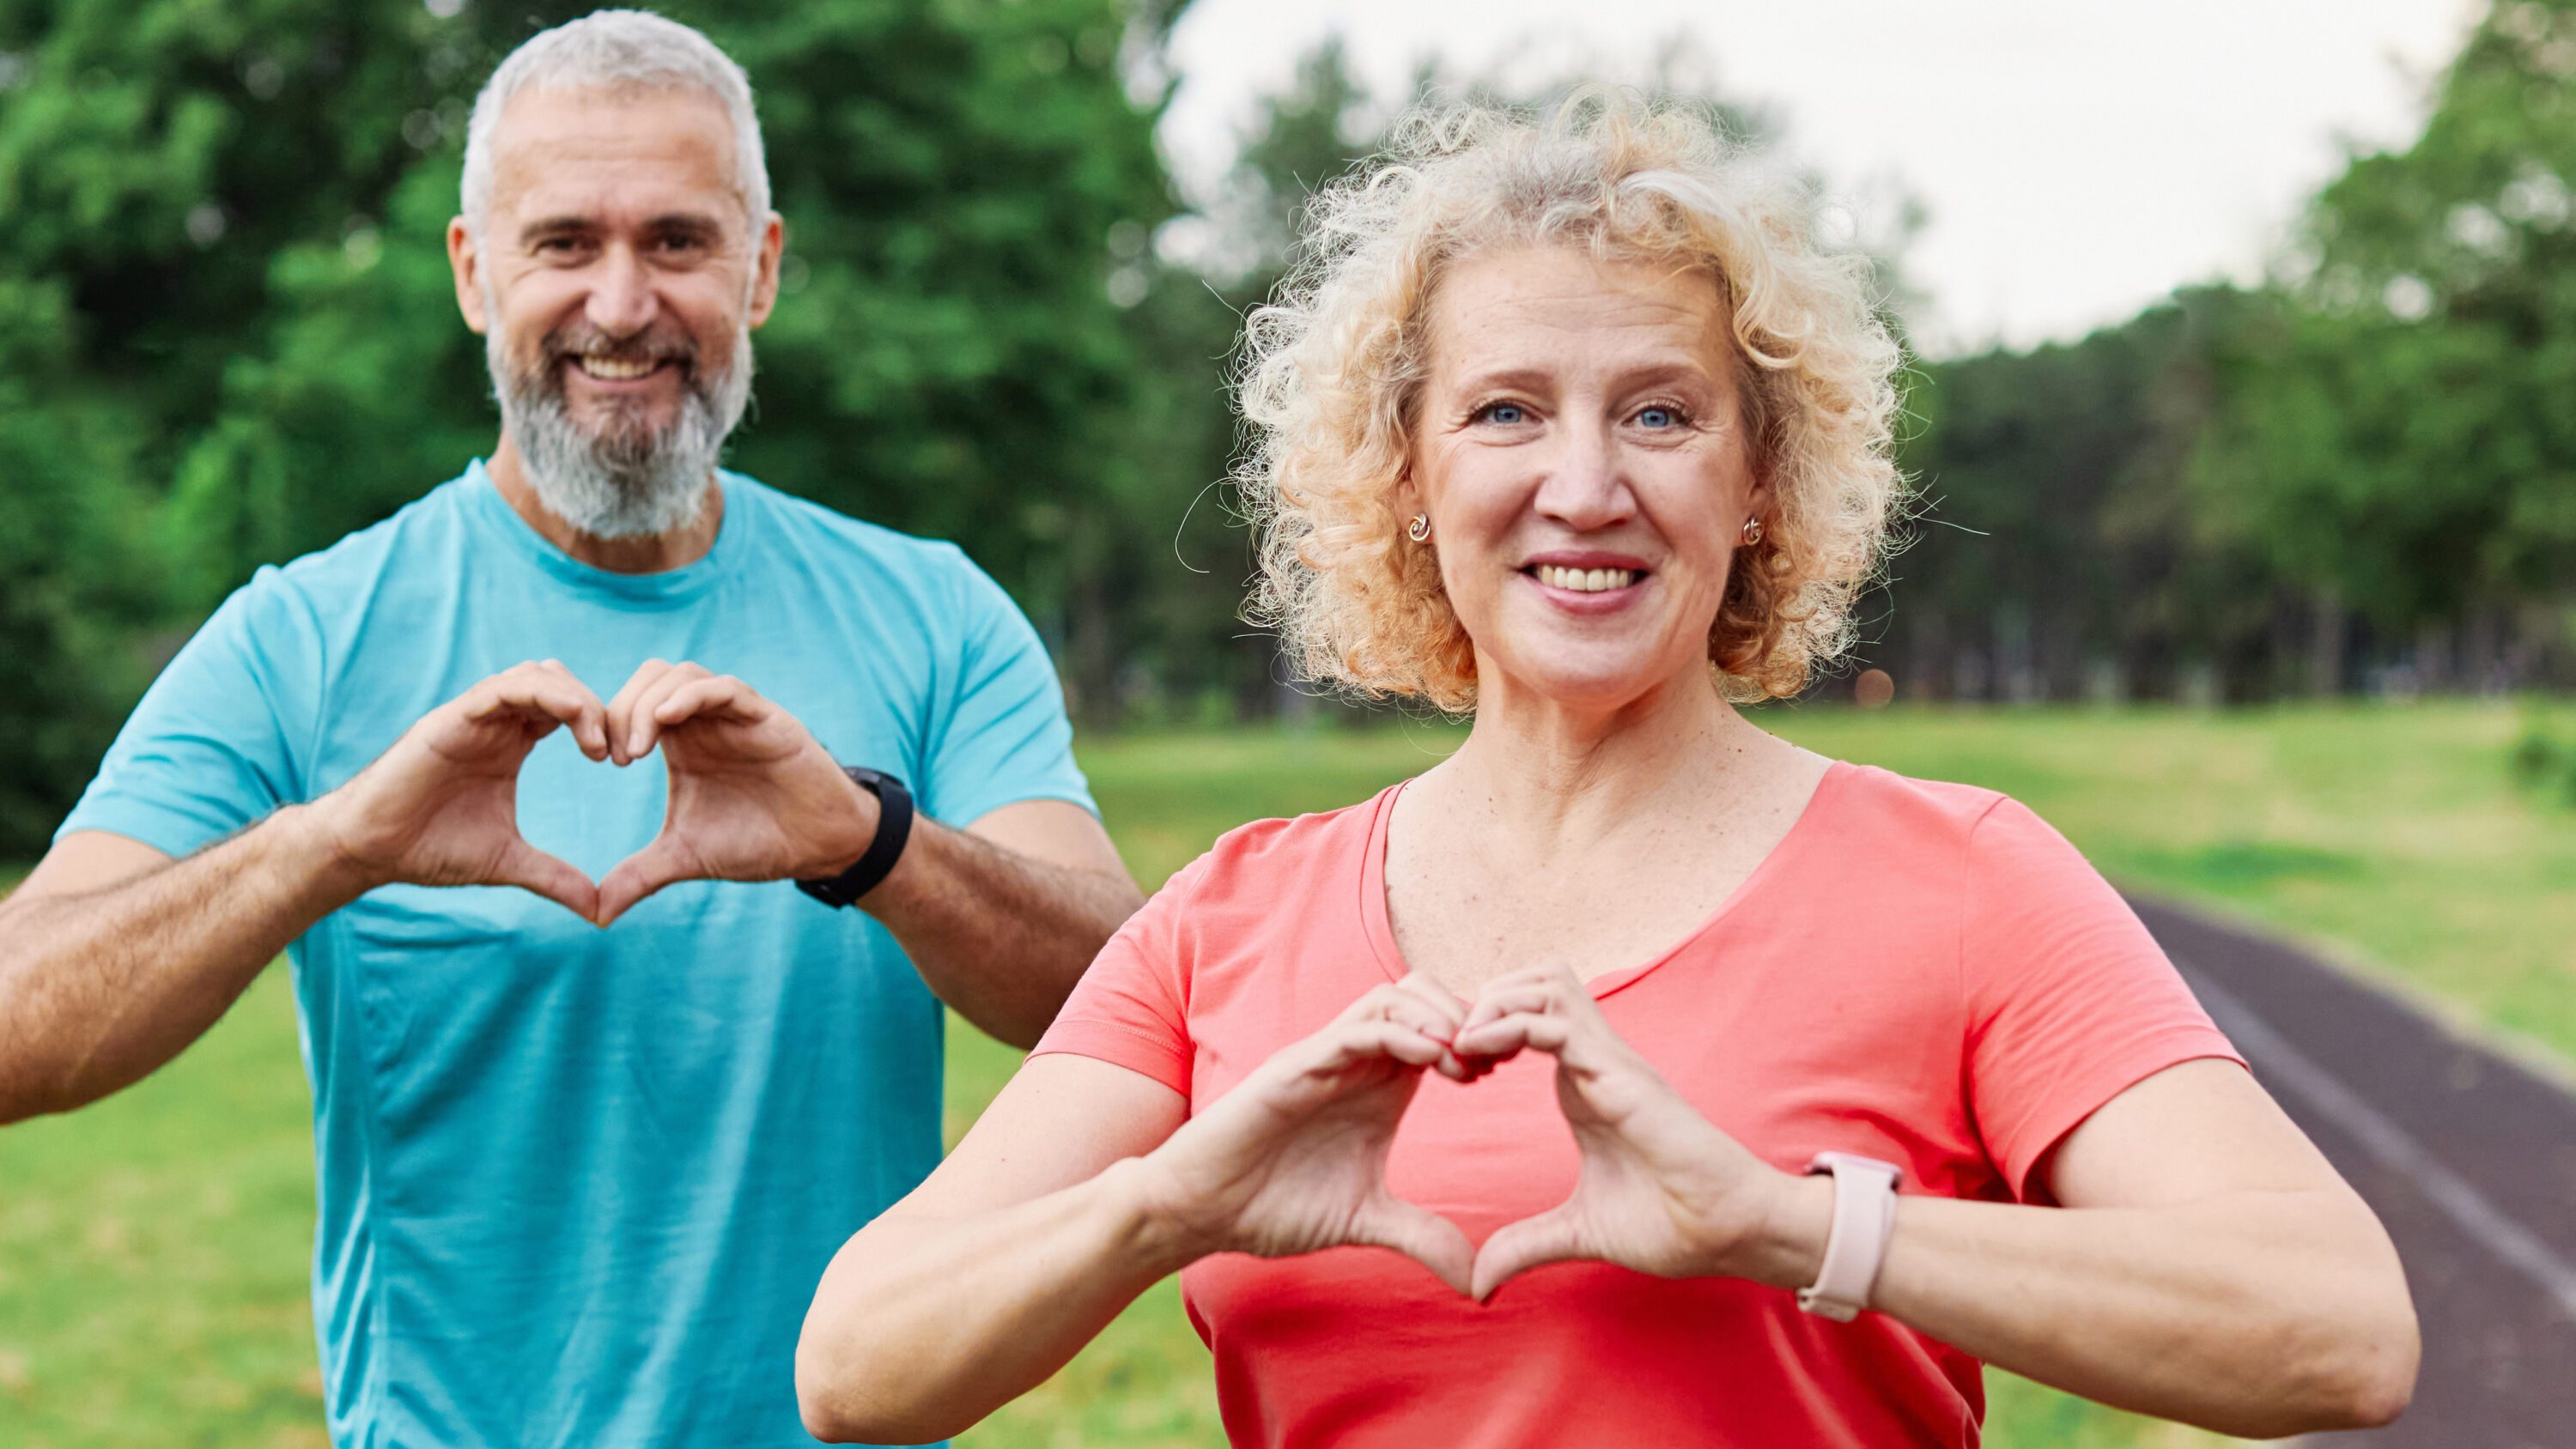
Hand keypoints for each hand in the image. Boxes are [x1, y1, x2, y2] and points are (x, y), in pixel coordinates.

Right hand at [311, 660, 607, 919]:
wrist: (371, 850)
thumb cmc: (429, 850)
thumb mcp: (508, 862)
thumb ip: (554, 877)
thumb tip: (598, 910)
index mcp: (511, 744)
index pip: (567, 711)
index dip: (602, 725)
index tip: (625, 761)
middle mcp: (494, 723)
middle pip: (560, 683)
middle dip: (599, 708)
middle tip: (619, 751)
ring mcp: (472, 717)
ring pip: (536, 676)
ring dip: (577, 698)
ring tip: (598, 743)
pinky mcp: (450, 720)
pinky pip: (502, 689)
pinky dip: (544, 694)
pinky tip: (573, 722)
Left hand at [593, 660, 876, 924]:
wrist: (817, 848)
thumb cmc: (757, 843)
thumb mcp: (684, 858)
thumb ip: (638, 876)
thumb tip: (596, 915)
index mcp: (682, 741)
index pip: (632, 703)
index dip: (608, 721)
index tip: (600, 760)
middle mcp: (706, 720)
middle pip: (650, 676)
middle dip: (622, 707)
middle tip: (616, 755)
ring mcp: (736, 715)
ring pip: (682, 674)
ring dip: (649, 701)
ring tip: (638, 747)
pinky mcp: (766, 718)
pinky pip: (726, 688)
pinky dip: (691, 695)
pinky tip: (667, 720)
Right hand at [1130, 975, 1486, 1293]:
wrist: (1203, 1211)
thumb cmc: (1274, 1205)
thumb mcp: (1366, 1221)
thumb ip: (1421, 1236)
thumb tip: (1477, 1281)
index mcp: (1380, 1086)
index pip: (1441, 1031)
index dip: (1481, 1040)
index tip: (1506, 1071)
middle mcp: (1357, 1062)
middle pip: (1425, 996)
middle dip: (1468, 1016)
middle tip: (1495, 1058)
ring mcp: (1326, 1059)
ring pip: (1393, 998)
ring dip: (1438, 1016)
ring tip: (1467, 1058)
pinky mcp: (1297, 1067)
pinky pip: (1355, 1030)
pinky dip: (1399, 1032)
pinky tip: (1432, 1059)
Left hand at [1453, 968, 1795, 1300]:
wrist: (1731, 1232)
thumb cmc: (1673, 1223)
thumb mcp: (1578, 1233)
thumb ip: (1526, 1245)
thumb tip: (1478, 1282)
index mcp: (1581, 1085)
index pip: (1527, 1017)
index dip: (1482, 1029)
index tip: (1452, 1072)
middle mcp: (1594, 1061)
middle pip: (1533, 980)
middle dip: (1483, 998)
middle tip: (1452, 1049)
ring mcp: (1609, 1061)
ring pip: (1544, 983)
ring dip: (1494, 1001)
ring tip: (1463, 1046)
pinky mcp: (1619, 1074)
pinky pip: (1555, 1021)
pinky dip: (1508, 1024)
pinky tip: (1476, 1053)